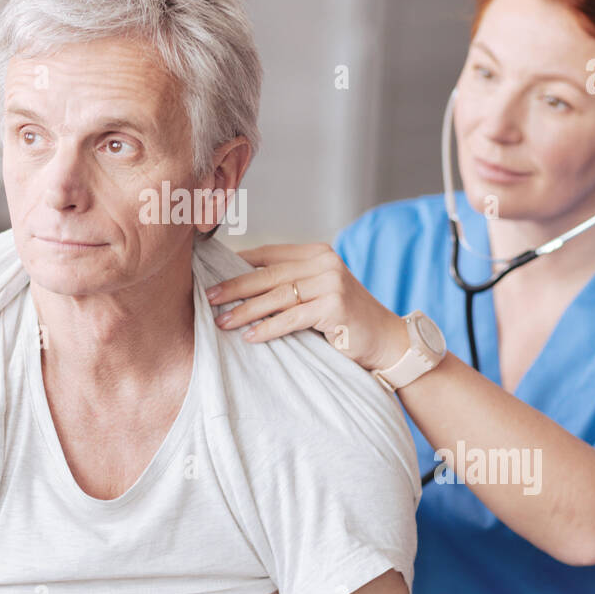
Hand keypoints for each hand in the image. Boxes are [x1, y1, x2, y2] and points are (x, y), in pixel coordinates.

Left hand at [205, 243, 409, 371]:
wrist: (386, 341)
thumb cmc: (344, 320)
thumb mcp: (317, 292)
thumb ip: (289, 283)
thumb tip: (237, 286)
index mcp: (317, 252)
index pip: (269, 254)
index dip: (237, 264)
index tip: (210, 274)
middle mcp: (324, 261)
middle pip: (268, 274)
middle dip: (235, 287)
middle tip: (209, 297)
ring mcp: (331, 282)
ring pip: (277, 296)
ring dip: (245, 310)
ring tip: (222, 321)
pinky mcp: (335, 305)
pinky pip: (292, 317)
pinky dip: (268, 328)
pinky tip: (250, 336)